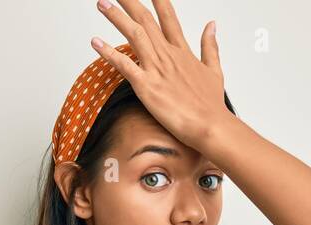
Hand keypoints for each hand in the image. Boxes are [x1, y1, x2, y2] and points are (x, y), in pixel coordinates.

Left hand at [91, 0, 226, 152]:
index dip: (159, 1)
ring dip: (116, 17)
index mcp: (182, 52)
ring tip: (102, 3)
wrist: (210, 125)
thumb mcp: (214, 70)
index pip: (168, 18)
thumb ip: (210, 46)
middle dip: (130, 3)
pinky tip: (95, 41)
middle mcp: (168, 55)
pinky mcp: (147, 86)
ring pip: (134, 34)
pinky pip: (124, 65)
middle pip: (146, 21)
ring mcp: (157, 69)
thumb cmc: (211, 105)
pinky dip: (108, 52)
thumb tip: (212, 24)